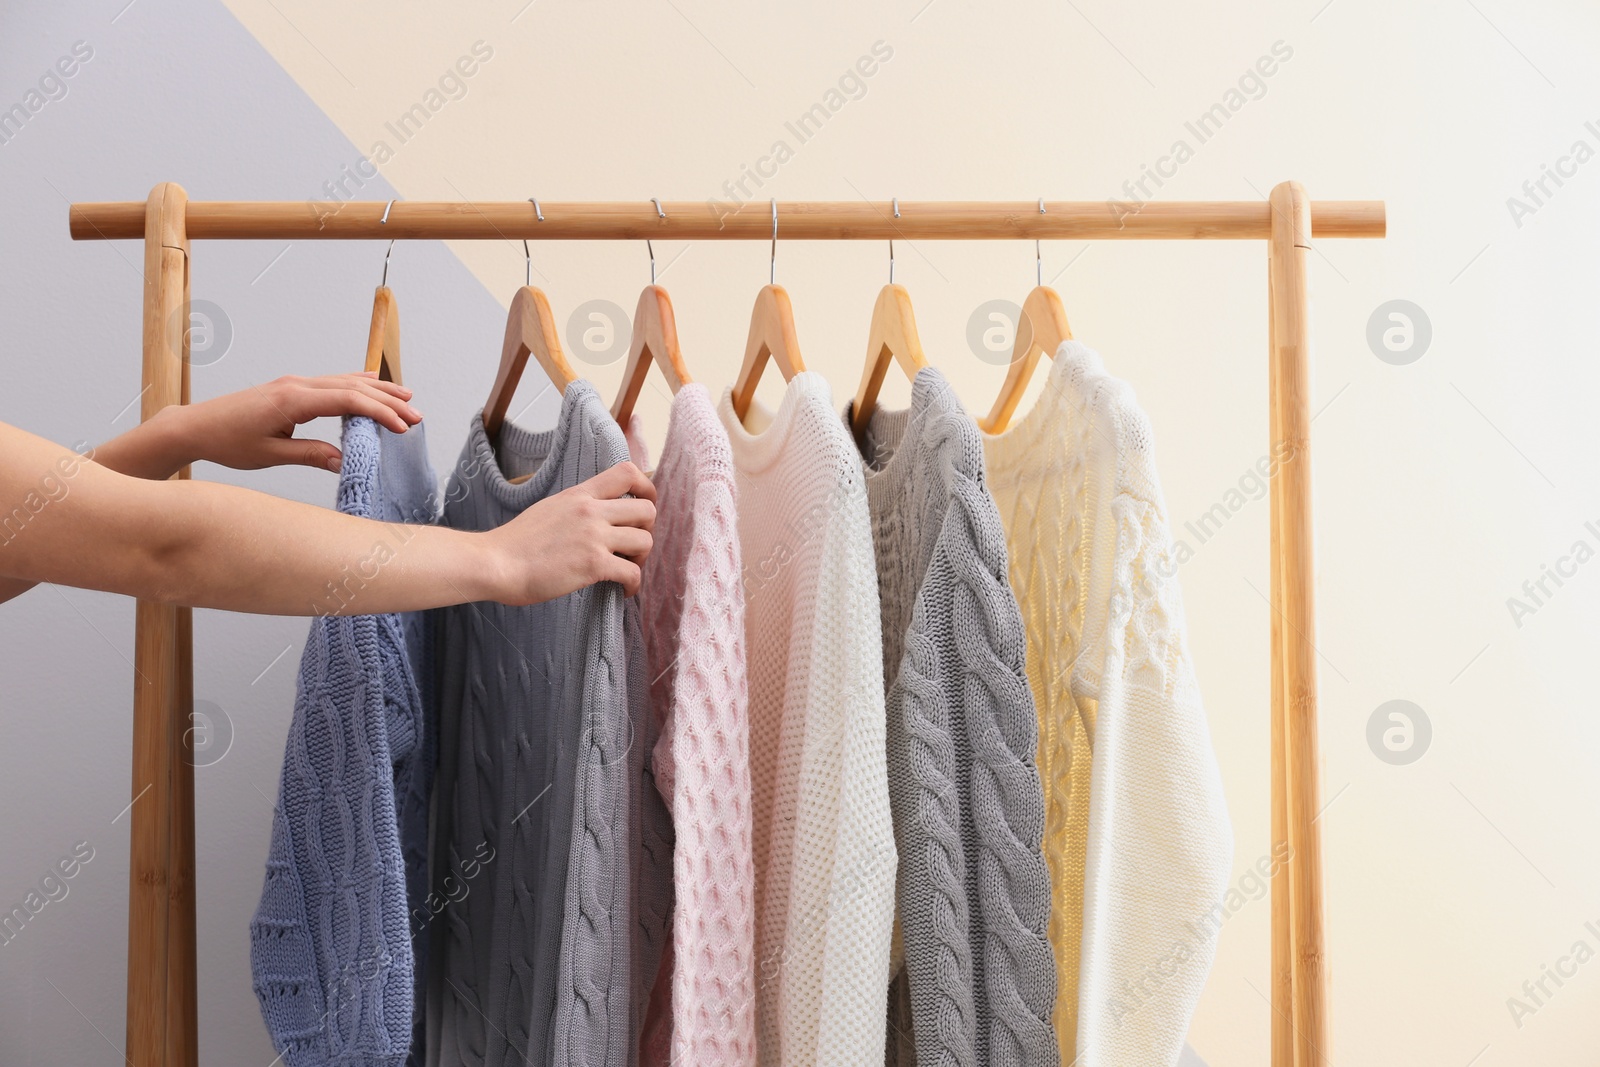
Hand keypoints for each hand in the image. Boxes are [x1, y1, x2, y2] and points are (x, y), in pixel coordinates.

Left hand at [158, 373, 421, 472]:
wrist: (195, 426)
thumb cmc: (227, 442)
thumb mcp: (270, 455)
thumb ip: (311, 455)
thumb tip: (346, 460)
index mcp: (292, 400)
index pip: (347, 401)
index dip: (379, 413)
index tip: (403, 427)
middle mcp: (296, 385)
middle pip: (353, 387)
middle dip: (387, 401)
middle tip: (417, 416)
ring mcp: (293, 383)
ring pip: (344, 381)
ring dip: (376, 390)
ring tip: (406, 397)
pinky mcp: (290, 387)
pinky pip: (330, 381)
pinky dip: (355, 383)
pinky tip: (371, 382)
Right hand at [489, 462, 656, 600]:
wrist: (495, 563)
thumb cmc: (515, 542)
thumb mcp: (549, 508)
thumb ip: (575, 506)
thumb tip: (593, 513)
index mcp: (579, 495)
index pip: (627, 472)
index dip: (646, 488)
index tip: (644, 504)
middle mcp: (590, 511)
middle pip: (646, 510)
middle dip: (647, 530)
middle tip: (633, 546)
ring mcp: (593, 537)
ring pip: (645, 541)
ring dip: (641, 559)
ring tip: (626, 568)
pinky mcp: (593, 565)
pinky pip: (632, 573)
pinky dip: (634, 585)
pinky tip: (623, 591)